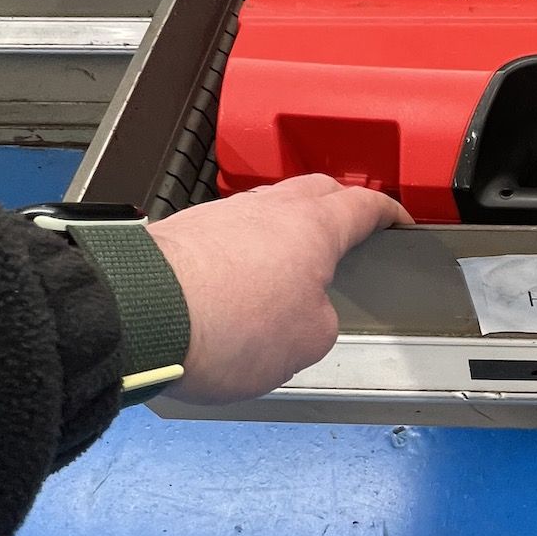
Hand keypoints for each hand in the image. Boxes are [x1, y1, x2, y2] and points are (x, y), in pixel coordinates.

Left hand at [147, 176, 409, 403]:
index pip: (365, 205)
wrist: (139, 316)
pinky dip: (242, 250)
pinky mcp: (182, 233)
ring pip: (266, 210)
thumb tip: (309, 313)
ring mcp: (220, 215)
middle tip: (348, 229)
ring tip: (287, 267)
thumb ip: (321, 320)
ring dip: (283, 230)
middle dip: (337, 206)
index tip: (397, 219)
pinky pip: (226, 233)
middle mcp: (267, 209)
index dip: (388, 212)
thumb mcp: (307, 342)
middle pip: (314, 192)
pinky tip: (237, 281)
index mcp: (314, 226)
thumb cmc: (224, 325)